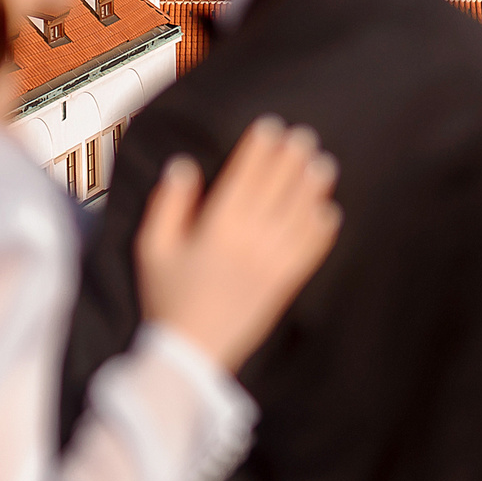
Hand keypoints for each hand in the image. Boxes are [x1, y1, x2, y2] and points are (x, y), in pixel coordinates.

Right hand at [136, 117, 341, 371]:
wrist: (190, 353)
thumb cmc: (167, 299)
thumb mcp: (152, 248)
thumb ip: (168, 204)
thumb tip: (183, 166)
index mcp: (217, 228)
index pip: (245, 177)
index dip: (260, 149)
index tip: (271, 127)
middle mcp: (250, 241)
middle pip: (277, 190)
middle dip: (292, 160)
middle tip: (305, 136)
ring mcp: (271, 264)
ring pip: (299, 216)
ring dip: (313, 188)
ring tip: (324, 164)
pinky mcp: (282, 286)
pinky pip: (309, 252)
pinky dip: (321, 231)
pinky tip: (329, 212)